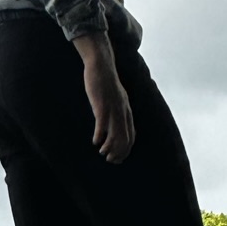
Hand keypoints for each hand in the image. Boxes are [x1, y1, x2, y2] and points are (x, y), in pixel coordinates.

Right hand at [73, 30, 134, 162]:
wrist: (101, 65)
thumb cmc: (106, 82)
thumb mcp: (117, 98)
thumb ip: (118, 110)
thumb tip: (115, 123)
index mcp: (127, 111)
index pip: (131, 136)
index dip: (126, 150)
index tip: (118, 159)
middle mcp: (123, 112)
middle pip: (124, 138)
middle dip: (118, 153)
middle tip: (110, 160)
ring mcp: (113, 109)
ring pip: (115, 134)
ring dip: (109, 147)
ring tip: (102, 153)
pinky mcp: (102, 105)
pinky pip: (103, 124)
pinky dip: (100, 136)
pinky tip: (95, 141)